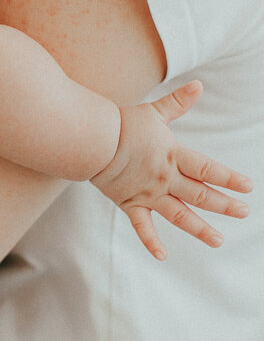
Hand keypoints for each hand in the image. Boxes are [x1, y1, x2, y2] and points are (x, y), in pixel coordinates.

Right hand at [91, 81, 252, 259]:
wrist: (93, 140)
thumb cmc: (122, 124)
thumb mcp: (153, 112)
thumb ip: (177, 103)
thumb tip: (198, 85)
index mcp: (174, 156)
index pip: (208, 169)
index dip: (229, 178)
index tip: (248, 187)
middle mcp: (165, 178)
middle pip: (200, 194)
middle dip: (224, 204)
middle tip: (244, 213)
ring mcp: (148, 193)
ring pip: (179, 214)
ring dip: (200, 228)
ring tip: (218, 240)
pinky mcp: (129, 203)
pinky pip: (142, 226)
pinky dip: (151, 241)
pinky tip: (162, 255)